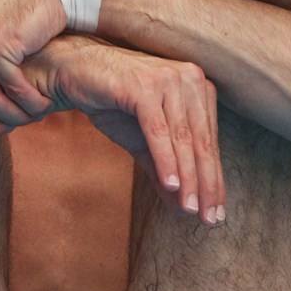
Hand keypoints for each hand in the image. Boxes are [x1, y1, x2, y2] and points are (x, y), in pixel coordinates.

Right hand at [24, 36, 225, 225]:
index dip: (214, 180)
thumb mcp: (143, 141)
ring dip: (188, 178)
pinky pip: (158, 129)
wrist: (75, 71)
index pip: (210, 141)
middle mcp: (189, 78)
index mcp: (197, 86)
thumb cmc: (114, 102)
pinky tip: (170, 185)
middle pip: (201, 141)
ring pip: (182, 138)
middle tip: (209, 219)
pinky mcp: (143, 85)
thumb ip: (165, 169)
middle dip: (206, 184)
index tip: (216, 214)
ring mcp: (167, 78)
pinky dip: (165, 159)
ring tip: (191, 208)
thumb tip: (185, 209)